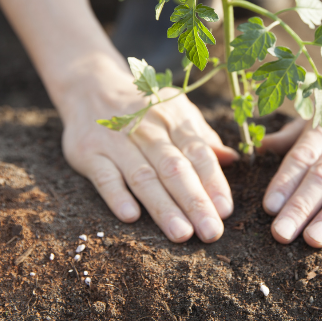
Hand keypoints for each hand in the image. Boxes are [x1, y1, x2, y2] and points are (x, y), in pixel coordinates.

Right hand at [59, 64, 238, 242]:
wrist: (90, 86)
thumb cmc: (144, 108)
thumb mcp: (176, 111)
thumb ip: (201, 137)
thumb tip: (233, 159)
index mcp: (174, 119)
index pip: (198, 153)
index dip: (214, 181)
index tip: (225, 211)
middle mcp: (148, 129)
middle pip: (174, 168)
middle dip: (195, 202)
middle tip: (211, 232)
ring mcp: (117, 140)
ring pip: (143, 176)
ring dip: (163, 206)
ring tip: (181, 233)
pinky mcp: (89, 152)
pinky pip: (104, 175)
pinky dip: (117, 195)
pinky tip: (131, 216)